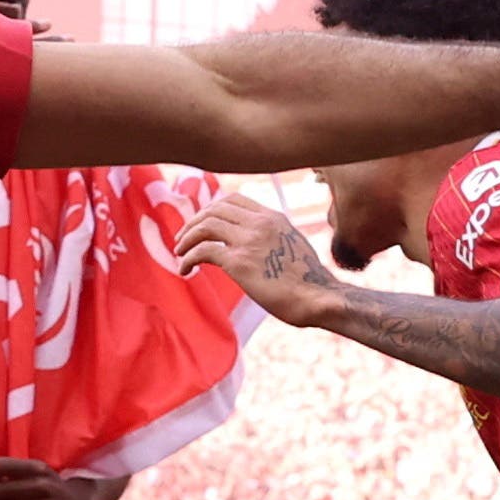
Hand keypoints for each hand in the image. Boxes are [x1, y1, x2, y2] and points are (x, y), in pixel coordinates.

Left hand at [171, 193, 336, 321]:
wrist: (319, 299)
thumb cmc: (309, 282)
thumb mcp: (292, 247)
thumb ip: (273, 239)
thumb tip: (258, 248)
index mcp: (273, 217)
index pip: (234, 200)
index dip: (211, 210)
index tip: (201, 225)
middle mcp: (260, 223)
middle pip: (214, 209)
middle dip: (193, 222)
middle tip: (182, 239)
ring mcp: (249, 240)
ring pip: (205, 225)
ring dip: (187, 238)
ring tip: (180, 253)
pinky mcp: (240, 262)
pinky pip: (203, 251)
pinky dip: (188, 258)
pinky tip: (185, 270)